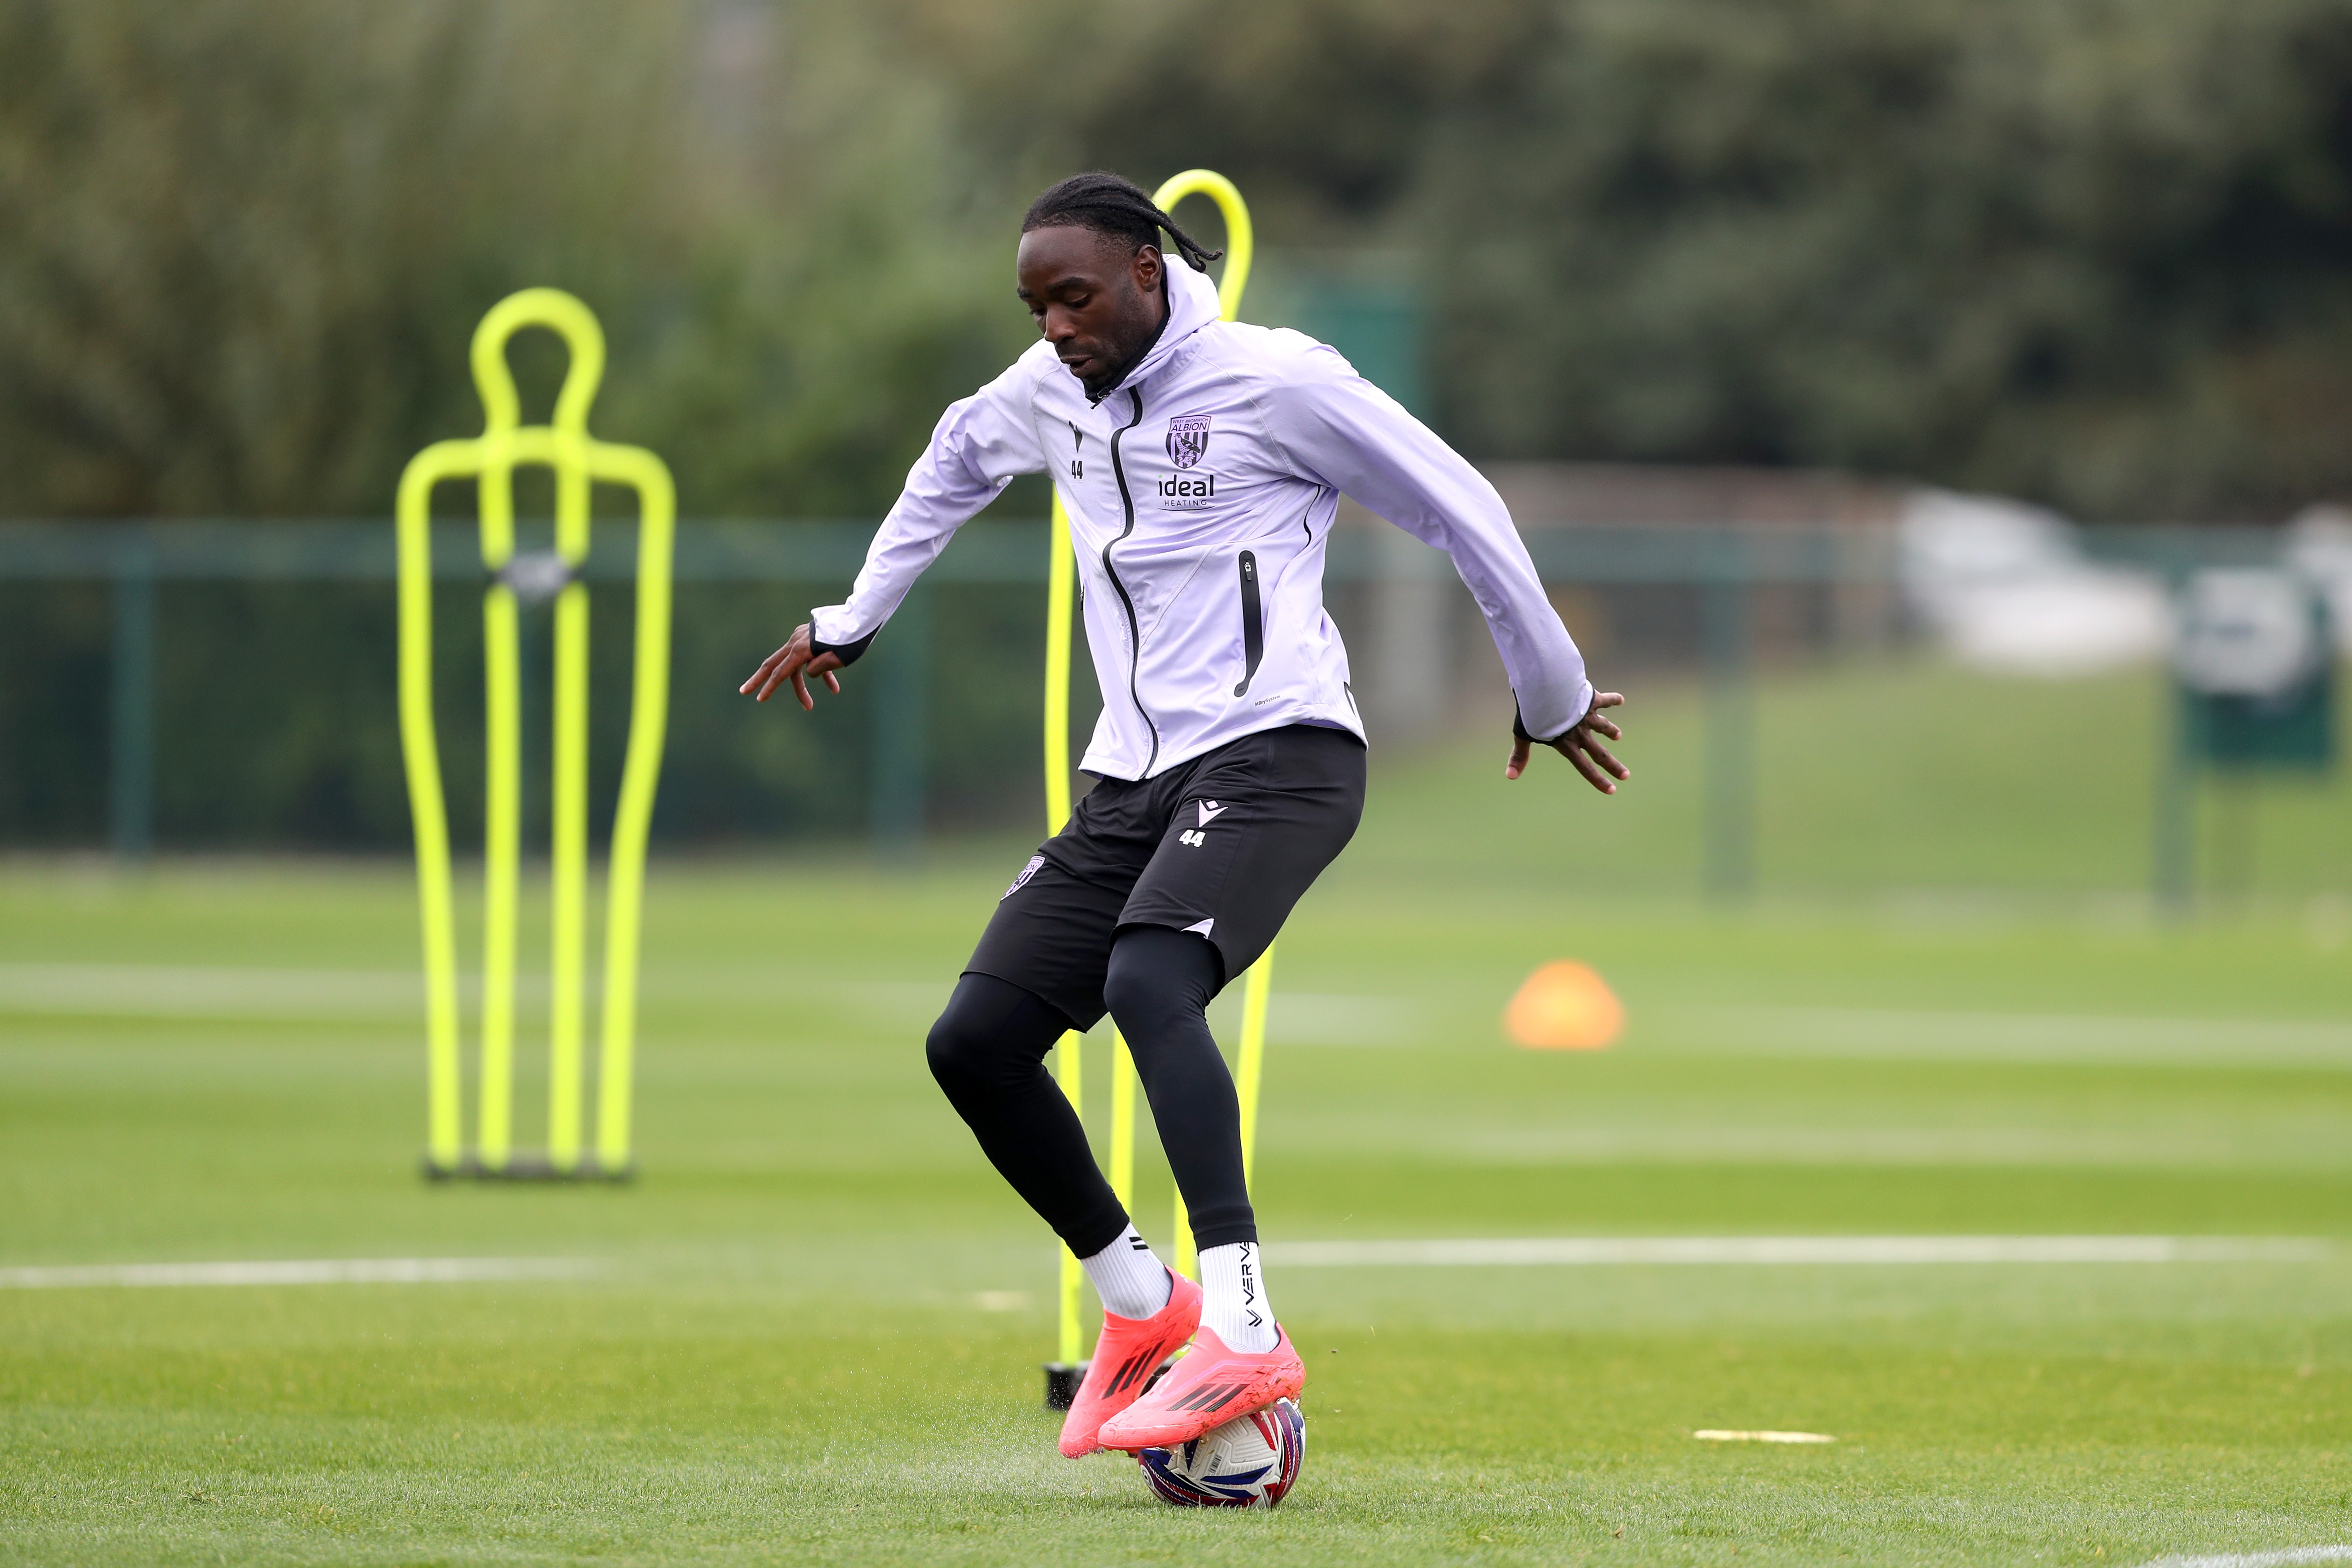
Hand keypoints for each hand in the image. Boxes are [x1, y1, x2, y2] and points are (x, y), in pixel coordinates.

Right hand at [739, 623, 844, 709]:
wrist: (859, 617)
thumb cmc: (851, 640)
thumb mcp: (837, 659)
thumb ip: (819, 669)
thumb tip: (808, 673)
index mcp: (801, 649)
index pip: (780, 673)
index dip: (769, 687)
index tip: (759, 699)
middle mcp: (796, 642)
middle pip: (774, 664)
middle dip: (760, 680)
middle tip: (745, 691)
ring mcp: (801, 637)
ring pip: (795, 666)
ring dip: (802, 686)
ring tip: (809, 706)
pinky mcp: (810, 637)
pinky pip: (810, 659)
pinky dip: (820, 673)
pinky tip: (833, 688)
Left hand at [1506, 691, 1626, 793]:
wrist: (1547, 688)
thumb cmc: (1533, 712)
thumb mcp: (1523, 734)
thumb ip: (1519, 755)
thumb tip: (1509, 776)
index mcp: (1567, 744)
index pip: (1585, 767)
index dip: (1598, 780)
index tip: (1612, 790)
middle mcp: (1581, 733)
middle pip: (1601, 753)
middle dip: (1614, 766)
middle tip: (1626, 775)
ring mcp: (1588, 716)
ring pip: (1604, 727)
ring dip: (1611, 731)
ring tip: (1618, 735)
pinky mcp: (1591, 699)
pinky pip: (1605, 700)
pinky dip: (1613, 699)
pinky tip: (1620, 700)